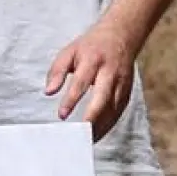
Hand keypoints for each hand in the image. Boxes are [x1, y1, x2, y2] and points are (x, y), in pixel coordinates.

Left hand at [45, 20, 136, 141]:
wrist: (122, 35)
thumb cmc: (90, 46)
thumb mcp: (69, 51)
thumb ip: (57, 71)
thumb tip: (48, 92)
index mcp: (93, 60)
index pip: (81, 82)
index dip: (71, 100)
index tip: (61, 116)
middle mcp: (109, 72)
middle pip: (102, 98)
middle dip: (91, 118)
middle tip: (78, 134)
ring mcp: (121, 83)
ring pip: (113, 108)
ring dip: (100, 126)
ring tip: (85, 140)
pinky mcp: (128, 91)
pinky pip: (118, 112)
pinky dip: (108, 125)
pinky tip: (96, 135)